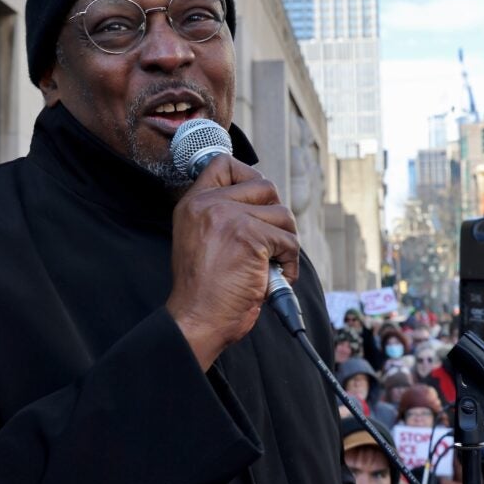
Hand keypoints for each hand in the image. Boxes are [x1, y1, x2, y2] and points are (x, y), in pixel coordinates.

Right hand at [166, 155, 298, 369]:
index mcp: (193, 203)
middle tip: (270, 243)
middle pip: (264, 186)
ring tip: (271, 265)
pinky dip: (289, 263)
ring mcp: (230, 218)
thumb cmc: (203, 289)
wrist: (198, 319)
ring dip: (285, 242)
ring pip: (282, 214)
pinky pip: (289, 241)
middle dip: (276, 217)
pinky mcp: (251, 237)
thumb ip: (219, 215)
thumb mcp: (197, 239)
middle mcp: (209, 204)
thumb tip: (261, 203)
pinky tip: (275, 277)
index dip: (248, 176)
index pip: (224, 164)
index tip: (257, 202)